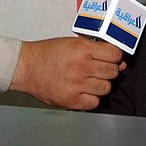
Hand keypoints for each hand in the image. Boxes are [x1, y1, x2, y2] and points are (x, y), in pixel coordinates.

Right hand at [8, 37, 125, 109]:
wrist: (26, 67)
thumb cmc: (47, 54)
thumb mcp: (72, 43)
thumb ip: (96, 50)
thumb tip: (119, 62)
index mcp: (81, 49)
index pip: (114, 54)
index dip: (115, 57)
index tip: (112, 58)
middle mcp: (81, 67)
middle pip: (112, 72)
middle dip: (108, 70)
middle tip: (97, 69)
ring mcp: (76, 85)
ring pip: (106, 88)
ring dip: (100, 84)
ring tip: (88, 80)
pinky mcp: (71, 100)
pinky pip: (94, 102)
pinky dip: (91, 98)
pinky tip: (83, 90)